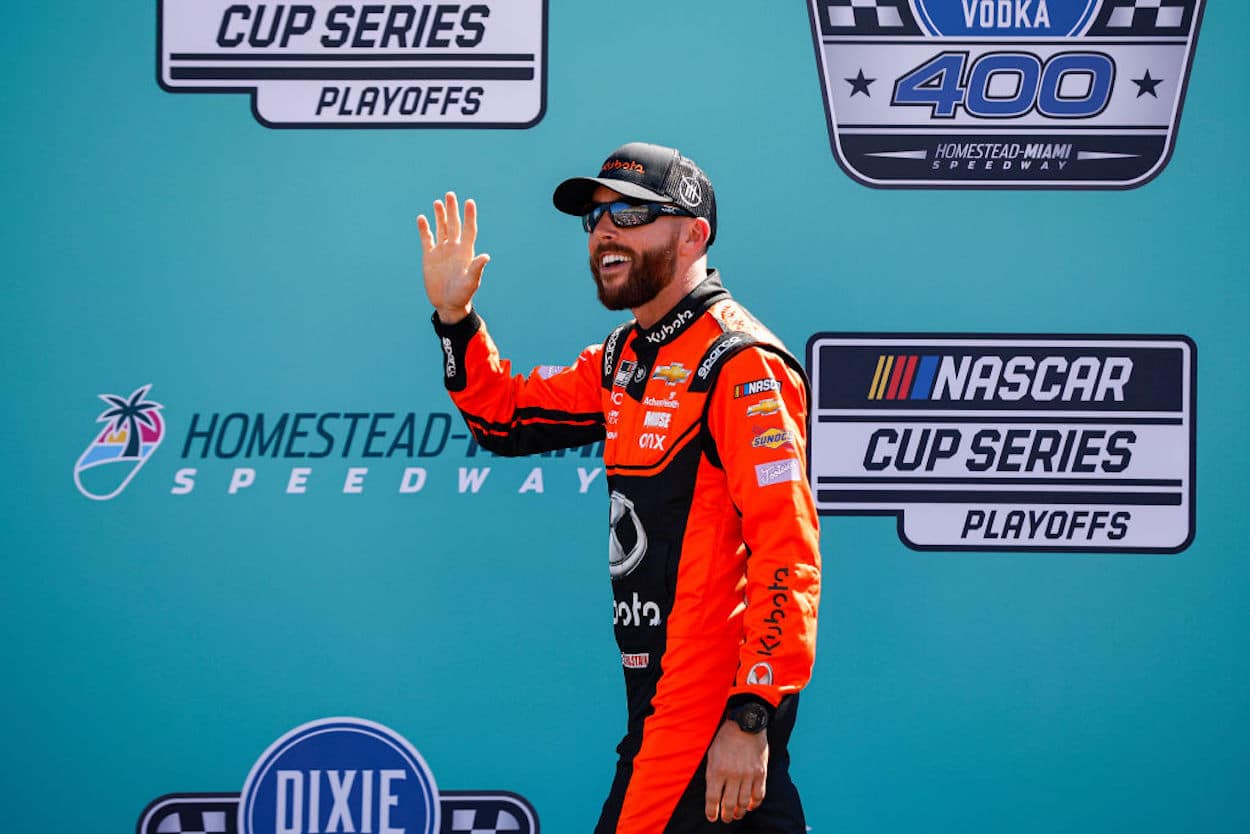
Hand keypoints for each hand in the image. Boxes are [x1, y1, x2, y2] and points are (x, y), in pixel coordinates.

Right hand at [416, 192, 490, 323]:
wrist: (448, 304)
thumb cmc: (462, 295)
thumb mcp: (471, 282)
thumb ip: (477, 268)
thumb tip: (486, 256)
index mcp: (465, 252)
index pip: (469, 229)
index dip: (469, 216)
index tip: (469, 202)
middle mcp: (454, 248)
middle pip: (454, 225)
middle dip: (452, 210)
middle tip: (450, 194)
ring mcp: (442, 251)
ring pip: (441, 229)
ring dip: (440, 216)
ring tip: (438, 202)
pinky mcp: (429, 257)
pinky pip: (427, 239)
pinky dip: (424, 229)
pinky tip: (422, 218)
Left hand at [704, 720, 768, 822]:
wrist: (746, 724)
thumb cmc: (725, 739)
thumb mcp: (711, 755)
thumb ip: (712, 774)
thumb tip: (713, 795)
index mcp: (716, 770)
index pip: (712, 799)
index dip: (711, 812)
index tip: (712, 818)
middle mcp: (732, 775)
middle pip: (728, 804)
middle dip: (726, 816)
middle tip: (726, 819)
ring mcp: (748, 775)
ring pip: (743, 803)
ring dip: (739, 812)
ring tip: (737, 815)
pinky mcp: (760, 773)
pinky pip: (758, 795)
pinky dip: (754, 804)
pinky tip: (750, 806)